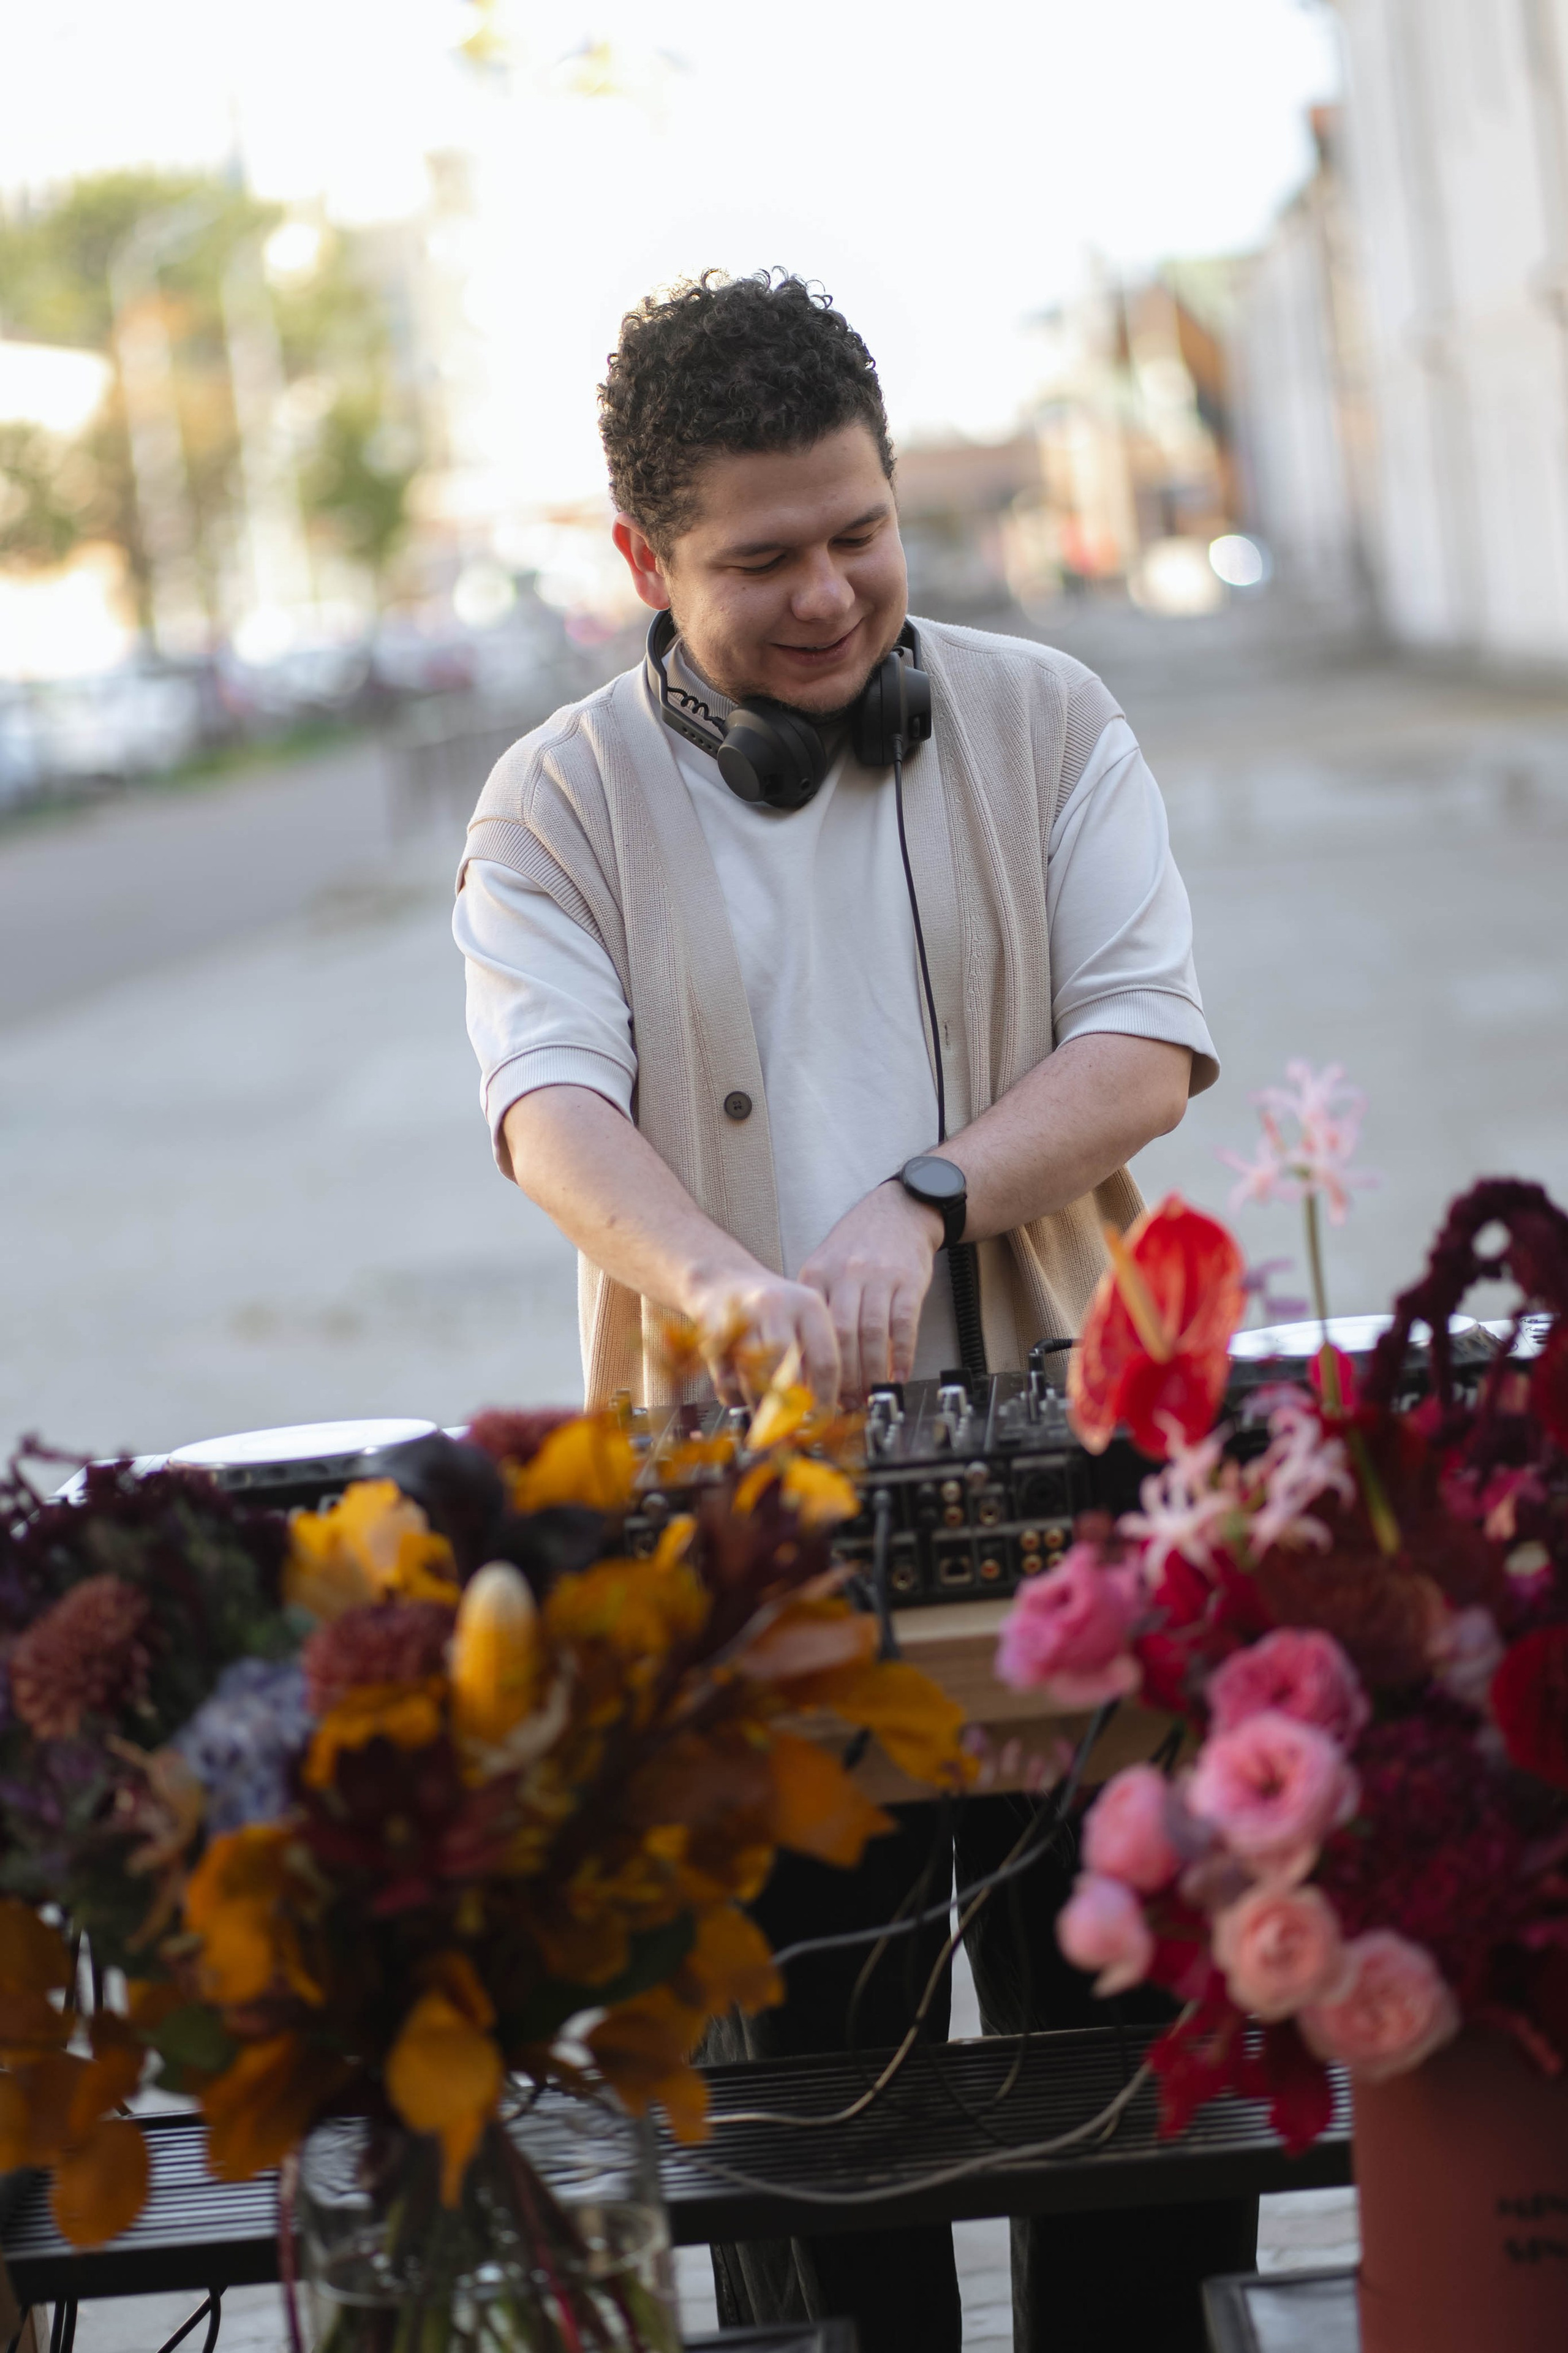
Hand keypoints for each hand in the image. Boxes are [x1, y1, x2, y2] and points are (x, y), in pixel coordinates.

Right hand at [683, 1268, 841, 1406]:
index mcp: (809, 1305)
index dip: (825, 1400)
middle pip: (788, 1372)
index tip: (821, 1421)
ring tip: (765, 1419)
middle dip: (790, 1410)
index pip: (826, 1362)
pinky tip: (740, 1393)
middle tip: (790, 1430)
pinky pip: (725, 1377)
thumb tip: (826, 1410)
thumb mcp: (802, 1322)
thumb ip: (816, 1358)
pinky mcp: (712, 1328)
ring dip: (760, 1407)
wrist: (722, 1279)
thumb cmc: (768, 1309)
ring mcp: (741, 1315)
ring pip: (754, 1377)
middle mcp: (777, 1306)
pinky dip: (733, 1396)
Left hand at [797, 1181, 941, 1399]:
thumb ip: (814, 1306)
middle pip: (840, 1336)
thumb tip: (801, 1357)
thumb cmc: (857, 1246)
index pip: (808, 1328)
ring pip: (872, 1334)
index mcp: (816, 1275)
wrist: (899, 1211)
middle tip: (846, 1402)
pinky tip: (898, 1374)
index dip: (811, 1365)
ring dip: (872, 1371)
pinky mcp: (908, 1281)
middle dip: (843, 1376)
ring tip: (871, 1394)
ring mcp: (878, 1277)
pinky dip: (902, 1354)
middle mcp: (845, 1274)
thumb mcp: (823, 1266)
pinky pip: (904, 1324)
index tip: (813, 1392)